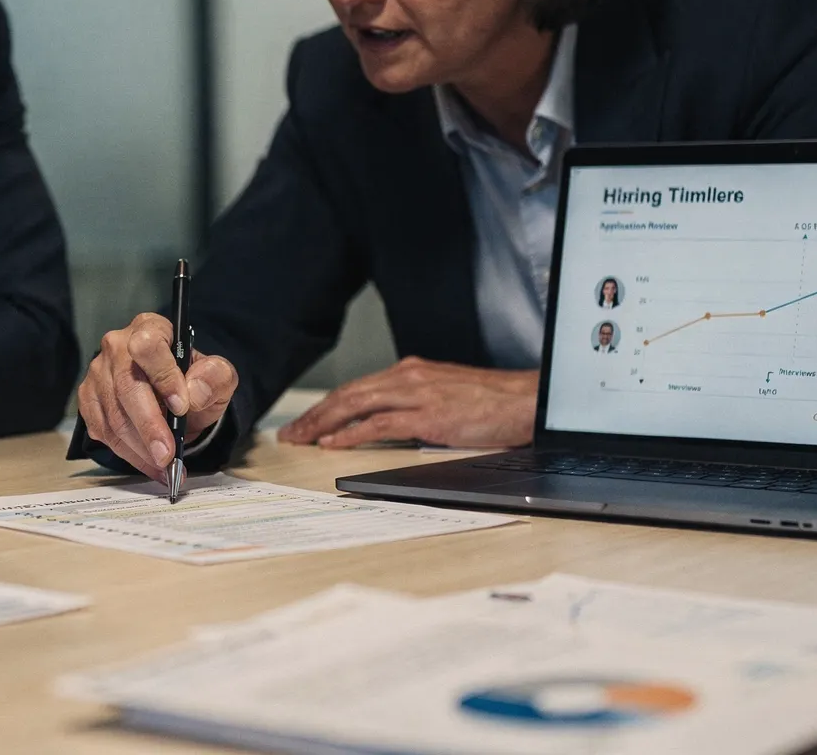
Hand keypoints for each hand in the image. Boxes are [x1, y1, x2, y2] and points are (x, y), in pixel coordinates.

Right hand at [78, 312, 236, 480]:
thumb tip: (194, 391)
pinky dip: (129, 455)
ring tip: (166, 466)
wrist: (174, 396)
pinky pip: (104, 432)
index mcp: (149, 328)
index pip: (148, 346)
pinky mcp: (89, 400)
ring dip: (141, 448)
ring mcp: (98, 374)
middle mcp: (117, 346)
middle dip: (149, 426)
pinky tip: (151, 465)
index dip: (163, 377)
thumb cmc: (193, 381)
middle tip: (168, 454)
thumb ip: (215, 378)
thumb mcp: (217, 376)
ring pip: (114, 416)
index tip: (181, 407)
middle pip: (126, 387)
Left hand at [278, 359, 537, 449]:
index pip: (358, 388)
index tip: (306, 423)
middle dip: (315, 415)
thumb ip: (416, 405)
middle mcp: (408, 377)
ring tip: (301, 439)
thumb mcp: (446, 396)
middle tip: (290, 434)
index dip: (327, 406)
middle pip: (348, 394)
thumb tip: (390, 425)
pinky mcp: (428, 415)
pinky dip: (351, 434)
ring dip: (323, 424)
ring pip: (355, 405)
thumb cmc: (492, 403)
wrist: (526, 400)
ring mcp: (417, 394)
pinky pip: (379, 424)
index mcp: (411, 372)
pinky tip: (332, 444)